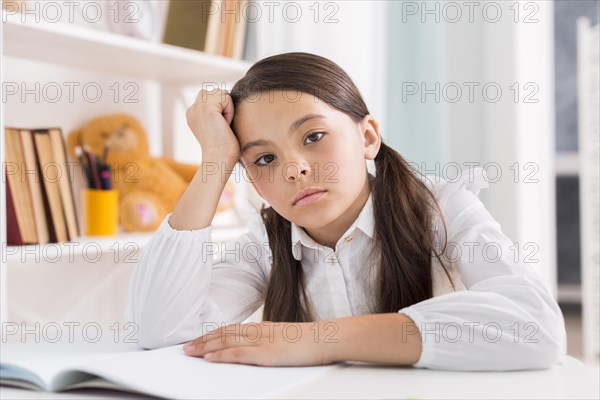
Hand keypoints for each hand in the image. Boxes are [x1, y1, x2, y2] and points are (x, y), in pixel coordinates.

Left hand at [182, 321, 339, 366]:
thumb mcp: (288, 339)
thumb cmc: (313, 340)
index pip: (233, 329)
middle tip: (186, 347)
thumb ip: (272, 341)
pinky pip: (241, 353)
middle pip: (226, 333)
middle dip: (204, 340)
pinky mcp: (269, 353)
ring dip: (206, 346)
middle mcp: (261, 331)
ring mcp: (264, 341)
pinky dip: (223, 354)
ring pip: (228, 341)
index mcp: (265, 328)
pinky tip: (210, 357)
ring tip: (190, 351)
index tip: (199, 339)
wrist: (330, 337)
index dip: (214, 334)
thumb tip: (261, 348)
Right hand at [186, 88, 239, 161]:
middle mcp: (192, 109)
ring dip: (228, 109)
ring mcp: (198, 107)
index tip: (220, 127)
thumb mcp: (217, 125)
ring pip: (222, 94)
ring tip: (223, 125)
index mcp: (193, 114)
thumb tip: (228, 98)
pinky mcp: (206, 107)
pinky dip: (230, 112)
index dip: (222, 109)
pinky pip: (226, 98)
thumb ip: (217, 111)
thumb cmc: (224, 148)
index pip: (213, 96)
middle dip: (225, 106)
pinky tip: (224, 125)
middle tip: (222, 126)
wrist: (219, 158)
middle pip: (217, 92)